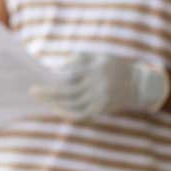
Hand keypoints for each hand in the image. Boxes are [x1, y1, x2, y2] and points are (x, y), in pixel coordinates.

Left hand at [30, 53, 169, 118]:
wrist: (139, 84)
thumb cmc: (113, 66)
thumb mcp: (99, 56)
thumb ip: (80, 57)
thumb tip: (59, 67)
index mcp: (96, 68)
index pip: (70, 71)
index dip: (55, 75)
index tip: (41, 74)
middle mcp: (98, 84)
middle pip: (68, 90)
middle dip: (48, 92)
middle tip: (32, 90)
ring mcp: (101, 98)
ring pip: (73, 104)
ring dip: (54, 103)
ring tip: (40, 99)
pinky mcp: (103, 109)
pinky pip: (82, 114)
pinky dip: (67, 113)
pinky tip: (55, 109)